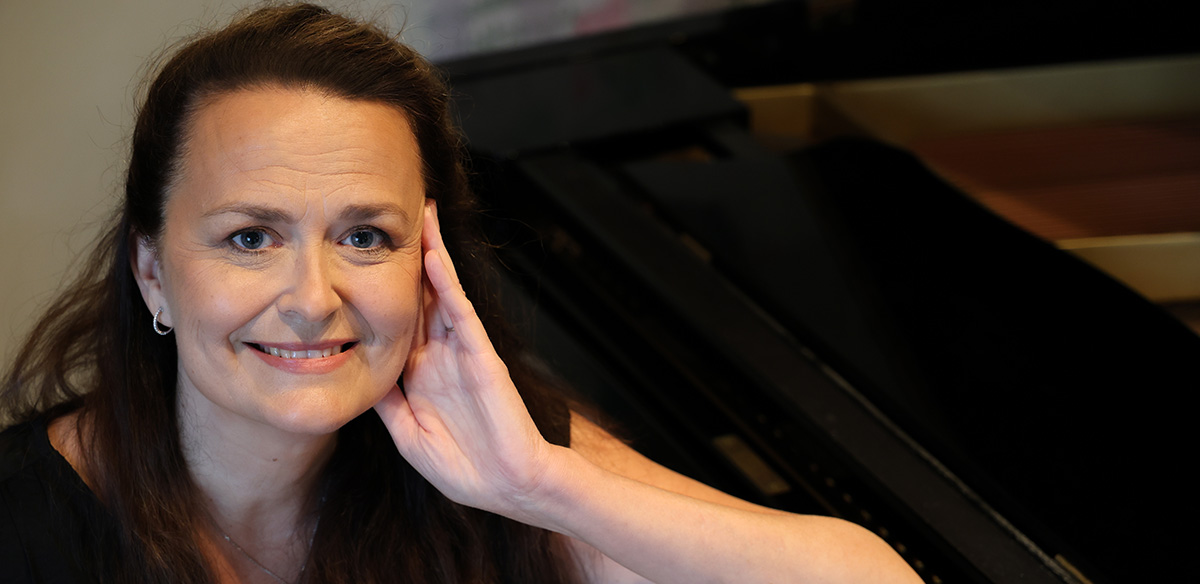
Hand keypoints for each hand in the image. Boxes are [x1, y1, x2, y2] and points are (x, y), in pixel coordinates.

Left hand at [374, 200, 555, 519]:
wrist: (508, 486)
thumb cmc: (466, 469)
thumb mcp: (409, 436)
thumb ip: (387, 404)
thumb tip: (354, 376)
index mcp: (421, 375)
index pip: (398, 322)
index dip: (382, 291)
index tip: (362, 261)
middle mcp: (441, 356)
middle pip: (421, 296)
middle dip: (410, 259)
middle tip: (394, 217)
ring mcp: (462, 352)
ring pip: (442, 294)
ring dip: (432, 256)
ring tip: (421, 218)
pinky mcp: (482, 356)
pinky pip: (461, 314)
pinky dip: (447, 286)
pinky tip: (433, 259)